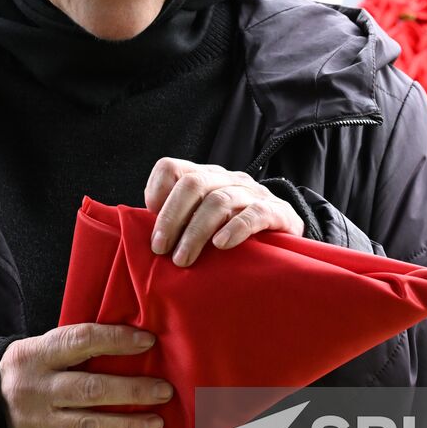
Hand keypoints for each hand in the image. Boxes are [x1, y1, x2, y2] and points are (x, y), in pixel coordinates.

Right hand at [0, 323, 173, 427]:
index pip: (81, 341)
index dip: (116, 340)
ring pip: (88, 425)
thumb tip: (128, 342)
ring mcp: (39, 423)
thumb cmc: (24, 372)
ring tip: (155, 422)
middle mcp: (38, 389)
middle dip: (132, 390)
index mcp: (37, 354)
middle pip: (91, 389)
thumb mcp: (38, 348)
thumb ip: (74, 347)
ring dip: (127, 425)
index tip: (147, 341)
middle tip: (163, 390)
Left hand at [144, 157, 303, 266]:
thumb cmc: (232, 237)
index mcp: (204, 178)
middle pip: (193, 184)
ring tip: (184, 259)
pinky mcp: (277, 212)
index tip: (149, 221)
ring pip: (219, 201)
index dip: (156, 191)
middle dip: (172, 218)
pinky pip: (254, 213)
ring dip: (196, 232)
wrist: (286, 244)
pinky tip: (221, 245)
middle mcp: (227, 179)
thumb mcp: (201, 226)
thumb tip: (140, 235)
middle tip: (161, 251)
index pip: (170, 168)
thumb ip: (176, 224)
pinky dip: (235, 228)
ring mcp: (253, 193)